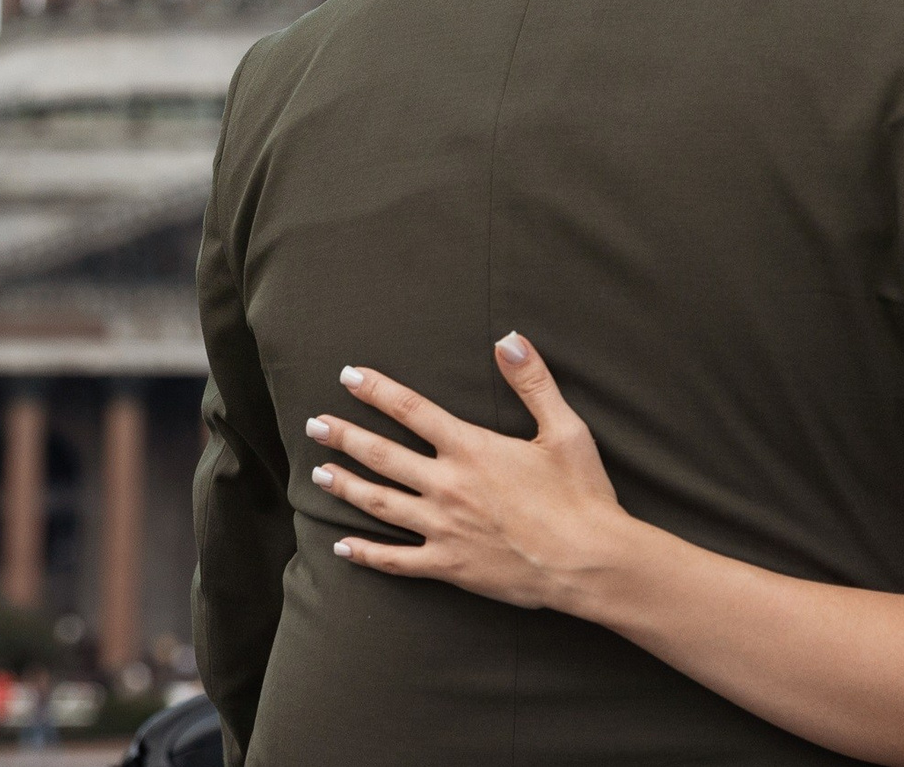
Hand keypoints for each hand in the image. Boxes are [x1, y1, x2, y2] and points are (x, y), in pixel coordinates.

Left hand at [306, 332, 633, 613]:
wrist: (589, 562)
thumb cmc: (582, 495)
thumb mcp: (565, 429)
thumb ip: (533, 381)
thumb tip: (508, 338)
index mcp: (471, 448)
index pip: (411, 410)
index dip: (377, 391)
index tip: (348, 376)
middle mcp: (448, 485)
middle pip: (382, 455)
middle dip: (344, 437)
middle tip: (314, 425)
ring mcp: (443, 528)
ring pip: (380, 503)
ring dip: (346, 486)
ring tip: (319, 474)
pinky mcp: (449, 566)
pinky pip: (396, 561)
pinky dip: (366, 554)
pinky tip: (343, 547)